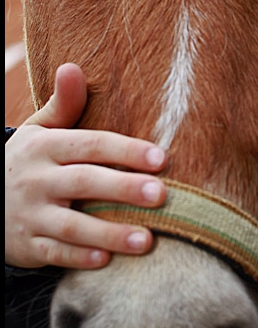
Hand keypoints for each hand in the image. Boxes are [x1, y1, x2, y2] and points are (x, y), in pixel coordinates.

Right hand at [5, 63, 166, 268]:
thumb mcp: (38, 129)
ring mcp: (30, 214)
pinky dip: (79, 258)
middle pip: (84, 182)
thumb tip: (72, 67)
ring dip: (109, 233)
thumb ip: (63, 104)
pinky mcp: (26, 245)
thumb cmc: (28, 160)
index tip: (161, 158)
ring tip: (147, 239)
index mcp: (45, 146)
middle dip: (123, 189)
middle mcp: (37, 180)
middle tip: (162, 195)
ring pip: (71, 225)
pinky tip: (107, 261)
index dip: (125, 151)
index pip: (90, 145)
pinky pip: (54, 253)